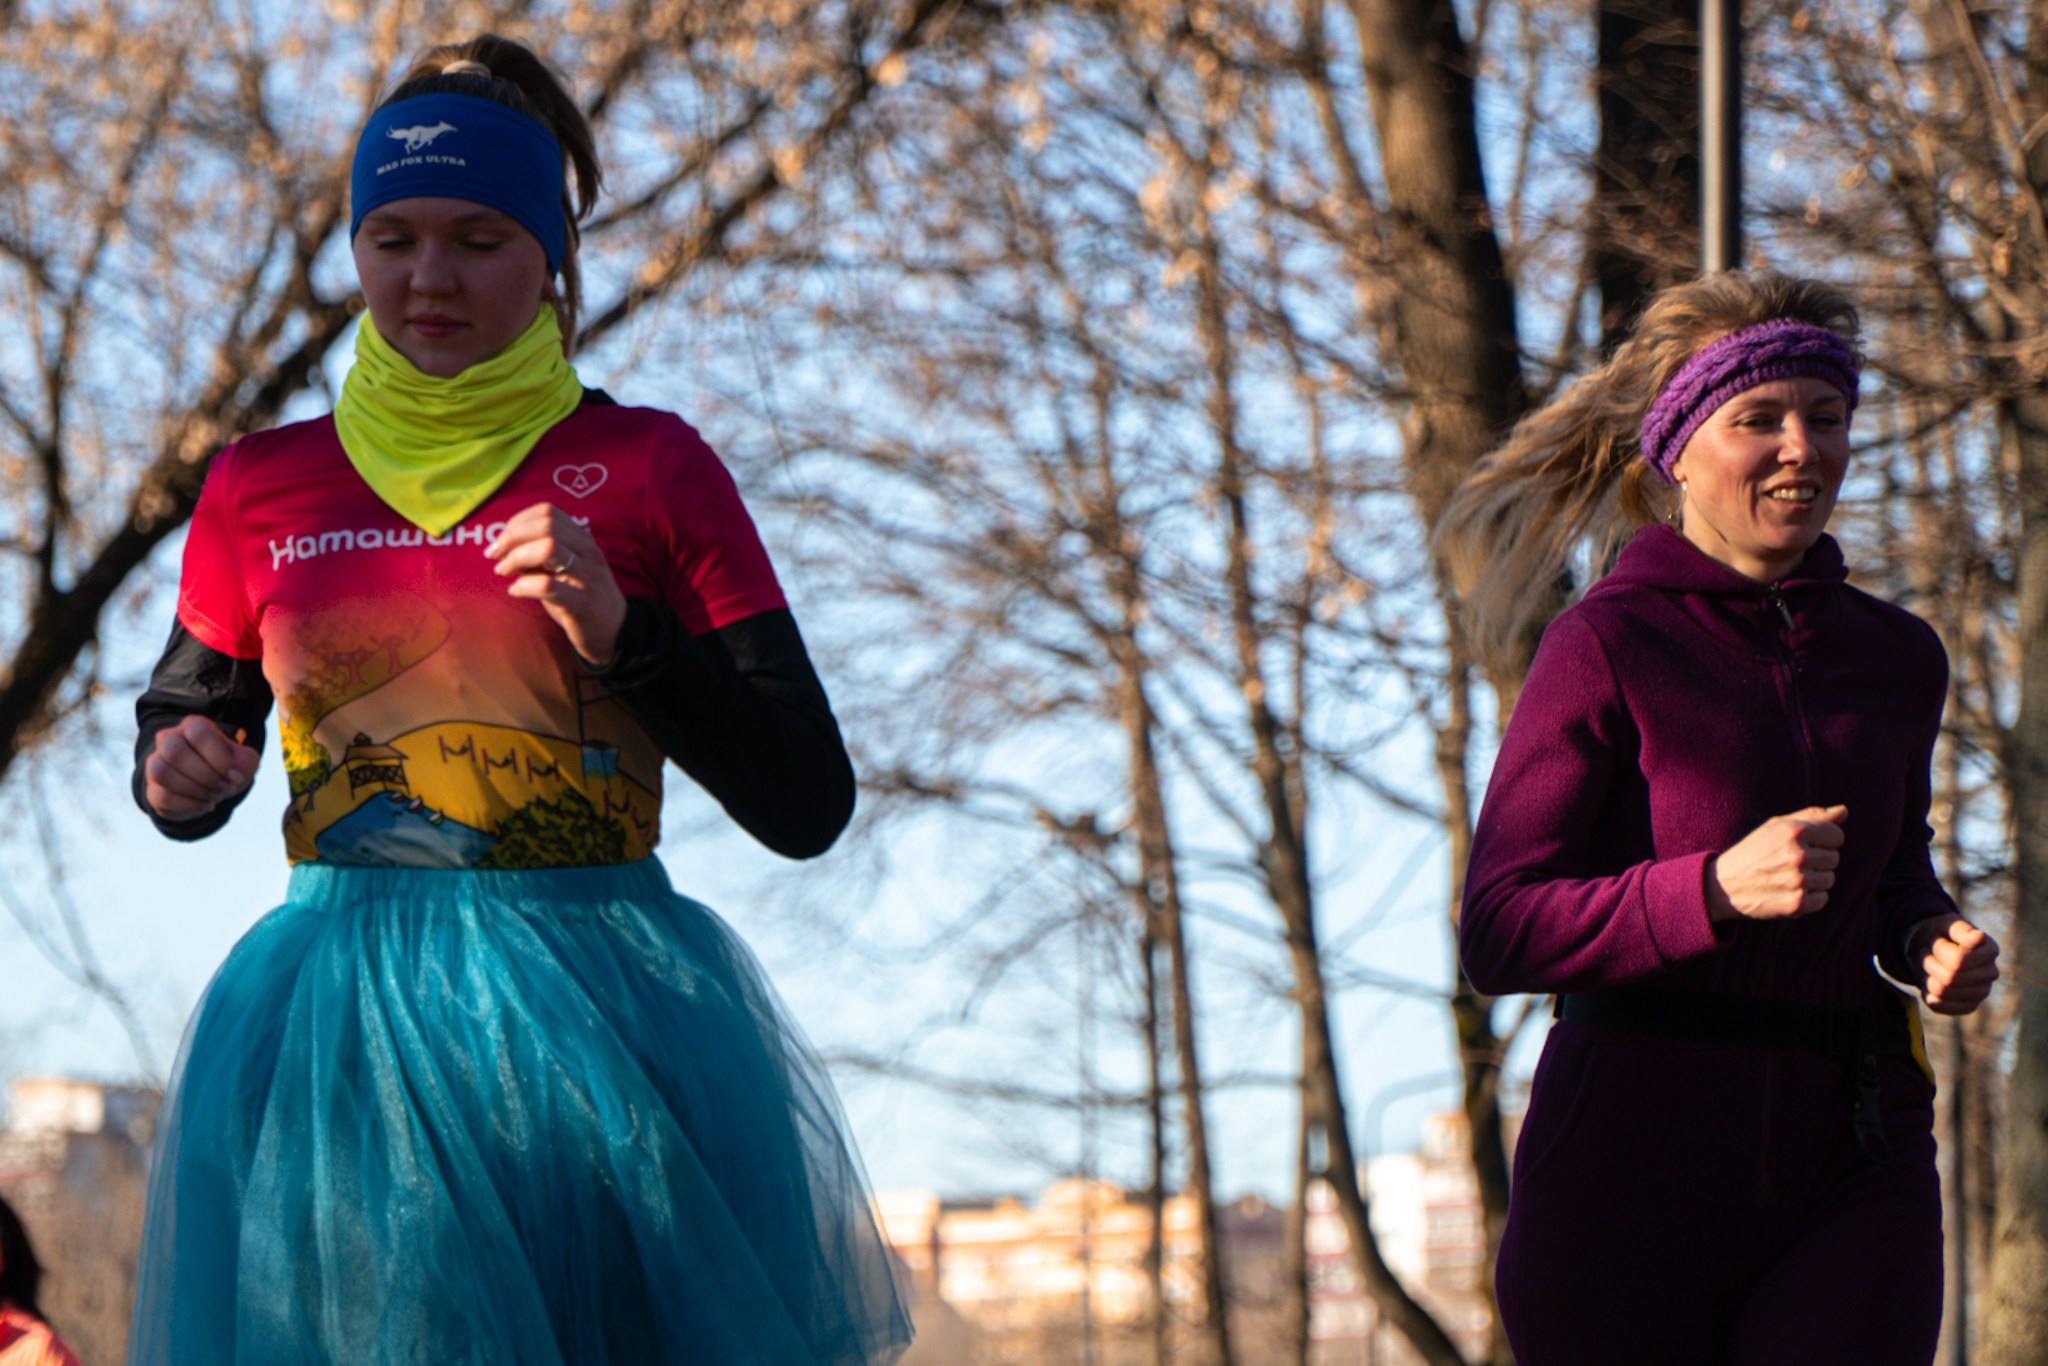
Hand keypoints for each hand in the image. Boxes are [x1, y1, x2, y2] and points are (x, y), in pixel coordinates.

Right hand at [144, 715, 257, 818]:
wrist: (212, 786)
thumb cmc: (226, 767)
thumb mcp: (244, 760)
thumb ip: (244, 762)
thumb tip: (234, 776)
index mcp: (193, 726)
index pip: (199, 734)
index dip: (219, 758)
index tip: (235, 776)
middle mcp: (168, 739)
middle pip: (174, 751)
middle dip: (206, 776)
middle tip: (225, 788)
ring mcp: (156, 763)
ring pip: (161, 772)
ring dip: (194, 790)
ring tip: (214, 796)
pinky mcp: (152, 788)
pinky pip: (162, 796)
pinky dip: (189, 804)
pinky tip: (205, 804)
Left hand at [486, 502, 626, 665]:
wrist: (615, 631)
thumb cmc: (580, 596)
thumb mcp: (563, 568)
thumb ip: (539, 554)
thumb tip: (504, 546)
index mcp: (583, 539)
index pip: (548, 512)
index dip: (518, 522)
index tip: (502, 540)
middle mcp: (588, 552)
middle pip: (546, 525)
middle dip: (512, 537)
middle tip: (496, 556)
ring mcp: (588, 577)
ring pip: (548, 548)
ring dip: (517, 558)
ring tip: (504, 571)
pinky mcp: (582, 603)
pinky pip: (547, 586)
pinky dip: (523, 586)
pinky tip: (516, 591)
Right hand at [1704, 804, 1846, 922]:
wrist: (1722, 886)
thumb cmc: (1753, 851)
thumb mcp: (1775, 827)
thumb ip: (1811, 817)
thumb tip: (1844, 810)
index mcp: (1794, 831)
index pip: (1836, 835)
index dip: (1823, 840)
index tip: (1804, 845)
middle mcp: (1797, 855)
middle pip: (1834, 858)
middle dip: (1816, 860)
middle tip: (1789, 863)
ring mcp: (1798, 881)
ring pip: (1829, 879)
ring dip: (1813, 880)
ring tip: (1787, 878)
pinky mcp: (1797, 904)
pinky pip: (1822, 899)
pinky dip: (1809, 898)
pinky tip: (1788, 892)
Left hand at [1911, 915, 1999, 1015]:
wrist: (1932, 950)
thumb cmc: (1940, 935)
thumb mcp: (1946, 925)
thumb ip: (1961, 930)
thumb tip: (1980, 937)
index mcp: (1990, 950)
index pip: (1959, 960)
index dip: (1938, 950)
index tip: (1937, 941)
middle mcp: (1991, 973)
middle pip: (1951, 978)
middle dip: (1930, 964)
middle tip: (1927, 954)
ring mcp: (1982, 992)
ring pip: (1943, 992)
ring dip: (1927, 977)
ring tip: (1930, 967)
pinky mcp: (1969, 1006)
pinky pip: (1942, 1007)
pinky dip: (1928, 995)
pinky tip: (1931, 982)